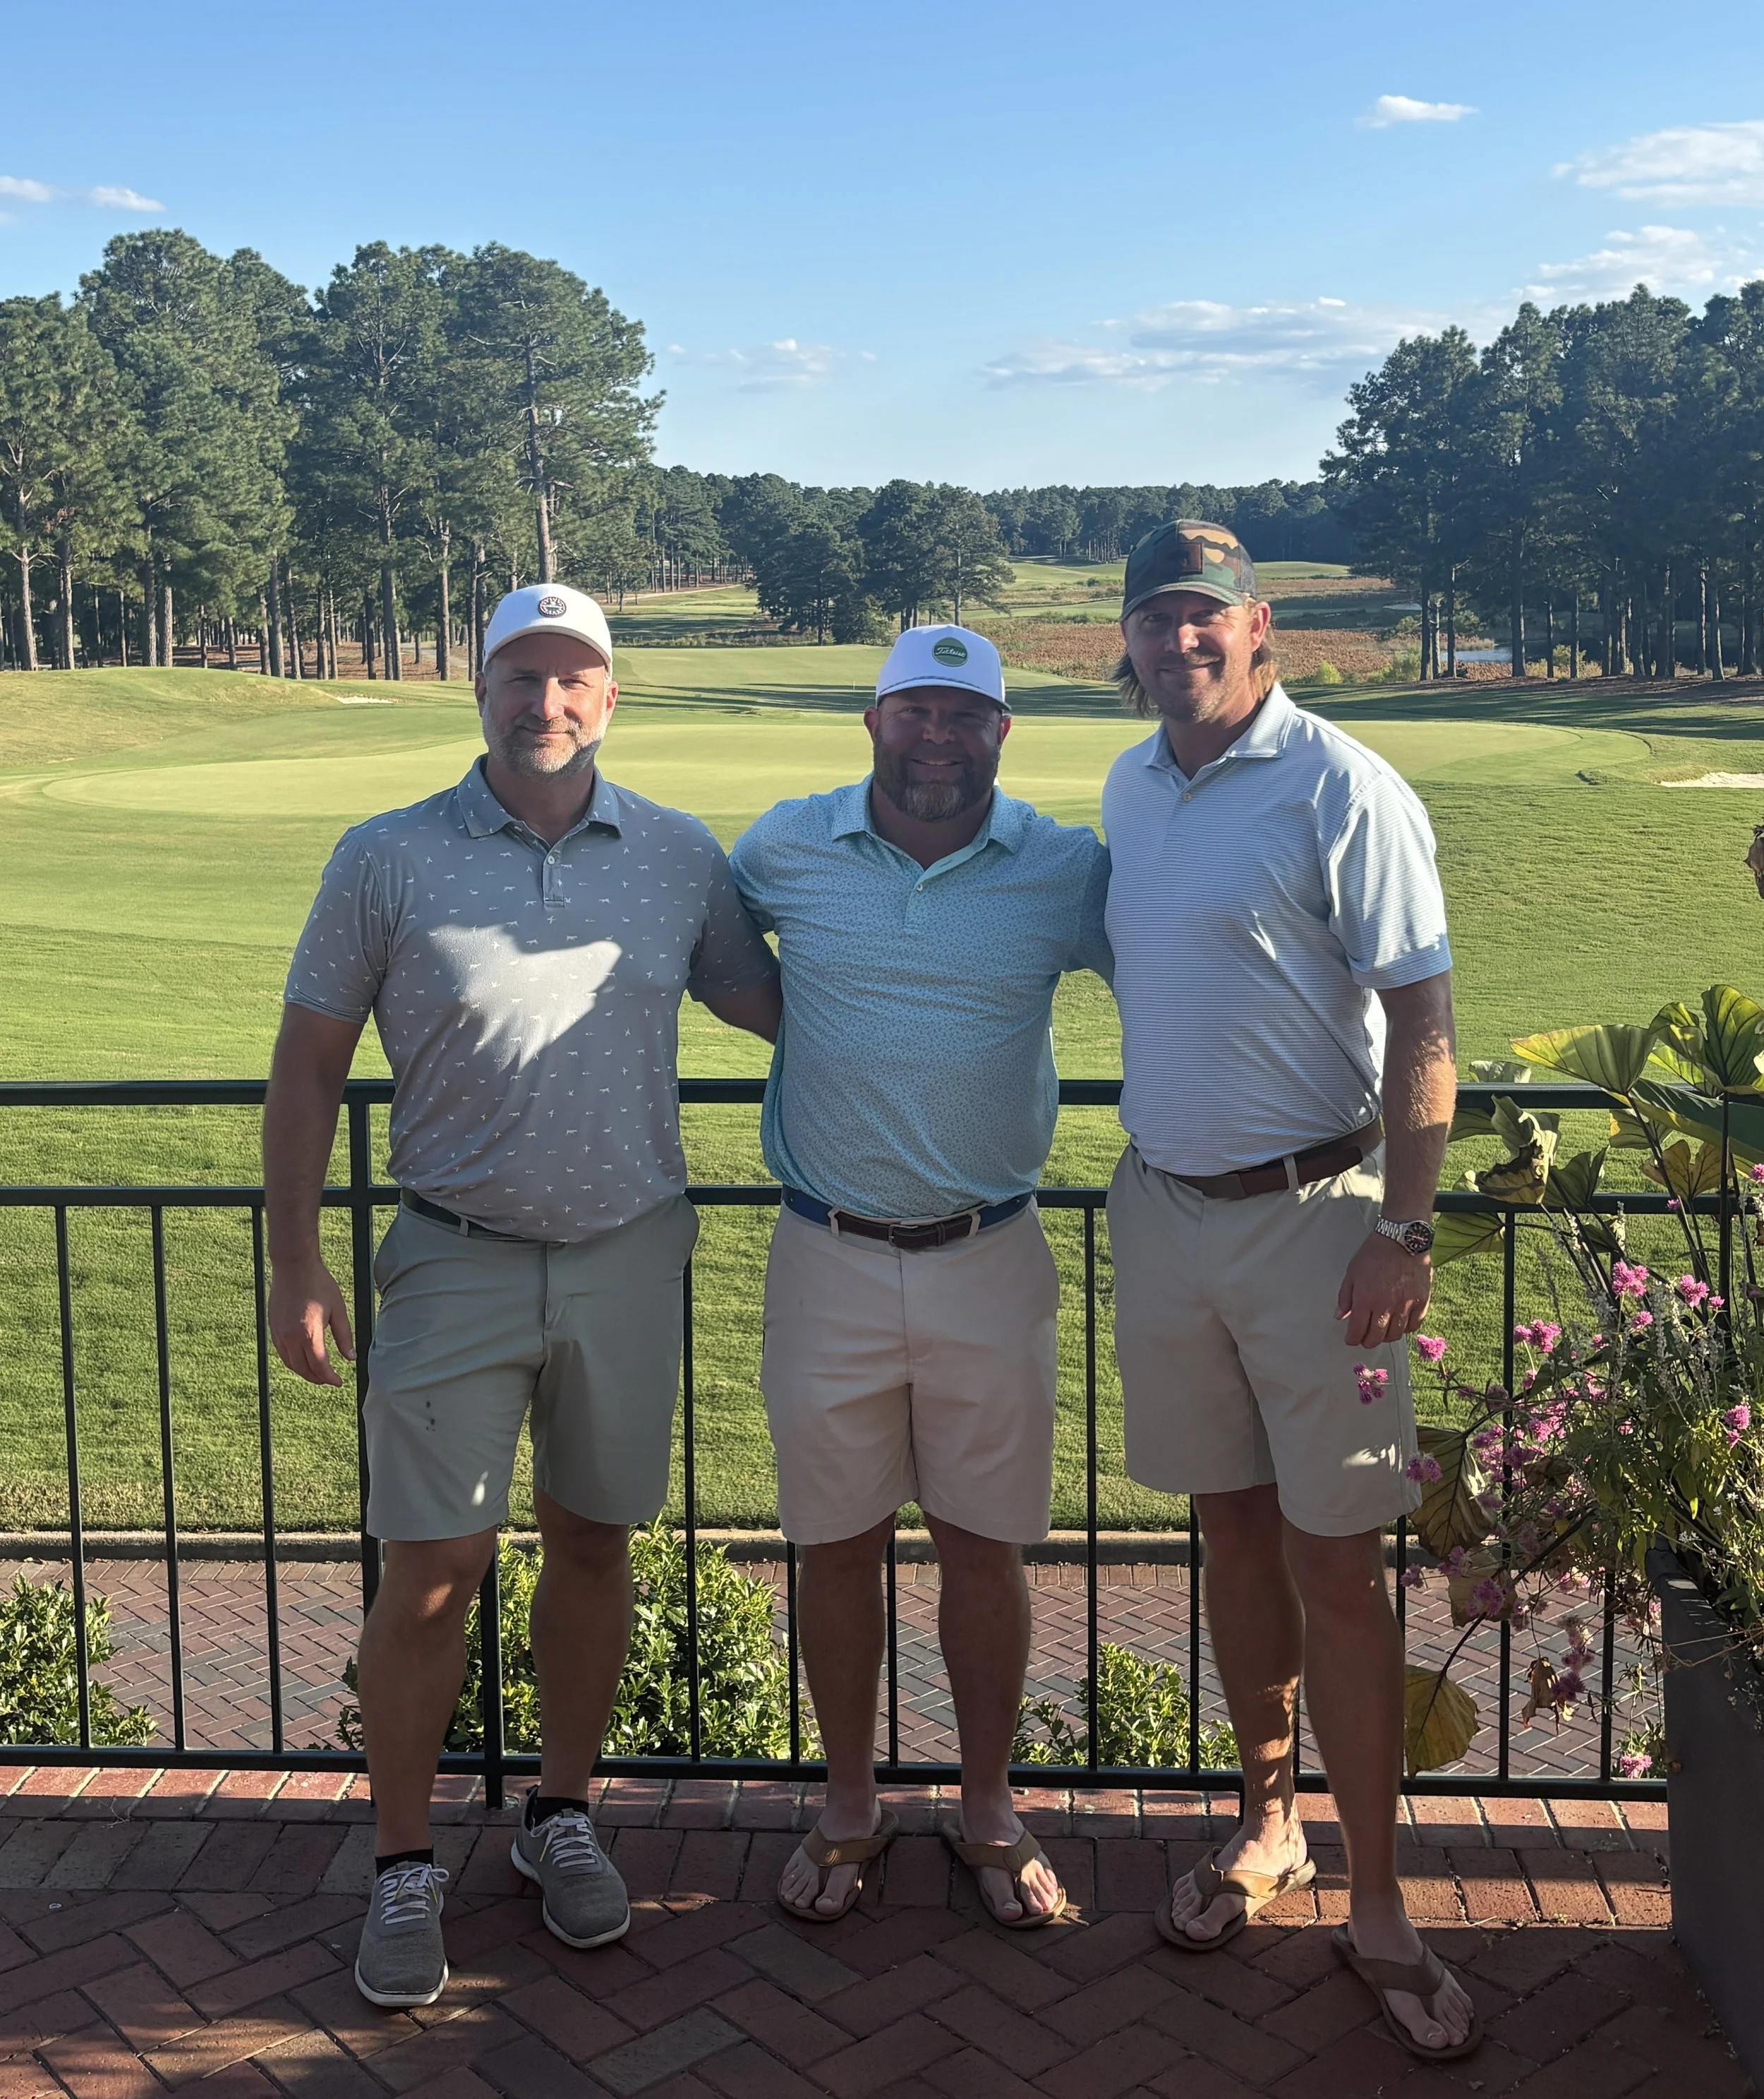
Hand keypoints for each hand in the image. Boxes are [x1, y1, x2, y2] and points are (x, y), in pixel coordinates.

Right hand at [269, 1256, 355, 1385]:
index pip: (320, 1367)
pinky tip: (301, 1359)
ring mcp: (279, 1333)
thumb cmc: (319, 1284)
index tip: (339, 1382)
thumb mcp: (338, 1309)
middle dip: (317, 1379)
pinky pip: (281, 1352)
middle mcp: (291, 1337)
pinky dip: (292, 1361)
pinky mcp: (272, 1327)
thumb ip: (344, 1336)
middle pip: (303, 1369)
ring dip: (304, 1372)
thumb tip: (351, 1357)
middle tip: (329, 1380)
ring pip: (290, 1363)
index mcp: (309, 1334)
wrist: (294, 1266)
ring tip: (317, 1374)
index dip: (330, 1378)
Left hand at [1336, 1231, 1431, 1350]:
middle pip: (1376, 1337)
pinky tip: (1399, 1324)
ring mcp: (1405, 1306)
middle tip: (1364, 1338)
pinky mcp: (1421, 1302)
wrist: (1401, 1240)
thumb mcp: (1352, 1273)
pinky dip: (1405, 1329)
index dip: (1352, 1339)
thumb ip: (1345, 1297)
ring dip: (1385, 1337)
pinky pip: (1413, 1326)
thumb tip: (1340, 1317)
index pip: (1357, 1331)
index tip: (1351, 1339)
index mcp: (1366, 1300)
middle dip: (1367, 1341)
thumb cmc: (1374, 1254)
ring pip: (1395, 1335)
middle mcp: (1385, 1307)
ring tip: (1381, 1332)